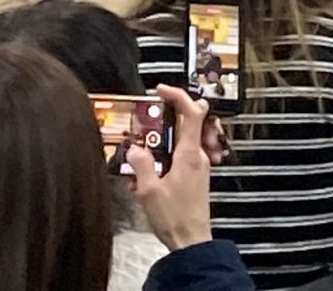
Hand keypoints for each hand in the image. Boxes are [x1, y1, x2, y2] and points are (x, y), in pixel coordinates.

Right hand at [128, 86, 215, 250]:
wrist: (191, 241)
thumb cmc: (174, 217)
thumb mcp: (149, 191)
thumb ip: (141, 165)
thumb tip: (135, 148)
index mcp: (190, 154)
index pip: (193, 111)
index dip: (178, 95)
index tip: (161, 91)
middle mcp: (198, 156)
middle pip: (187, 124)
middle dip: (164, 122)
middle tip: (143, 127)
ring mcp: (198, 166)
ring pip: (180, 143)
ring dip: (160, 146)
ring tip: (138, 160)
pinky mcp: (195, 177)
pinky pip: (179, 160)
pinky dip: (163, 162)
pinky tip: (144, 179)